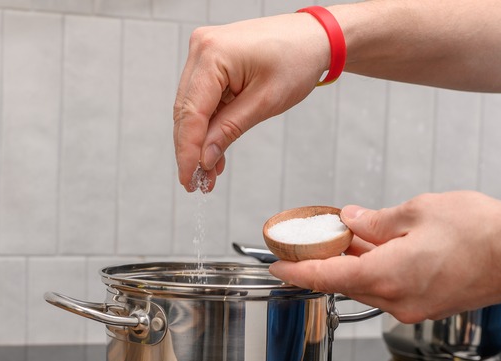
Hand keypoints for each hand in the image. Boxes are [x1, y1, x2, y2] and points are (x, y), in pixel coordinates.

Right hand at [173, 13, 329, 191]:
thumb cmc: (297, 60)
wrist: (314, 37)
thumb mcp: (265, 102)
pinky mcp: (211, 61)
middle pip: (185, 111)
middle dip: (191, 150)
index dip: (187, 151)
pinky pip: (203, 100)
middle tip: (196, 183)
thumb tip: (204, 158)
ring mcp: (204, 53)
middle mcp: (201, 49)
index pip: (190, 112)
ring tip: (208, 174)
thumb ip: (229, 130)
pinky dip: (209, 126)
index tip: (189, 179)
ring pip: (191, 108)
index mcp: (213, 53)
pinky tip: (215, 152)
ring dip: (199, 142)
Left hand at [269, 191, 500, 322]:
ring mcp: (414, 307)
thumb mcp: (417, 212)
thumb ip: (376, 221)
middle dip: (328, 259)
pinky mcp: (428, 306)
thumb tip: (351, 220)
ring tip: (350, 234)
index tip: (275, 265)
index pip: (326, 277)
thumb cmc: (481, 231)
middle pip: (346, 281)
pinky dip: (378, 269)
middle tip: (316, 236)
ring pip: (369, 285)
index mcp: (386, 276)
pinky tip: (379, 246)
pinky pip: (390, 288)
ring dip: (355, 262)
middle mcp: (396, 300)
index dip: (296, 271)